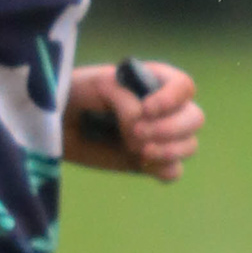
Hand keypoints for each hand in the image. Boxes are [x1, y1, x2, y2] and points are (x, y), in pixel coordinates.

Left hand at [65, 62, 202, 179]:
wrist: (57, 123)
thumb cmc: (77, 94)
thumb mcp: (100, 86)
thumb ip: (127, 103)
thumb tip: (141, 131)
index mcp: (155, 82)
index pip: (184, 86)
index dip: (172, 99)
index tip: (146, 109)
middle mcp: (164, 109)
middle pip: (195, 118)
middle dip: (169, 128)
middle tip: (135, 134)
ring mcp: (159, 137)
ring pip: (189, 145)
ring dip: (169, 150)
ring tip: (139, 151)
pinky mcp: (149, 162)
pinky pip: (173, 170)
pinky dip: (163, 169)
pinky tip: (141, 163)